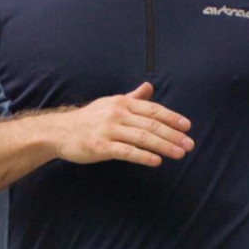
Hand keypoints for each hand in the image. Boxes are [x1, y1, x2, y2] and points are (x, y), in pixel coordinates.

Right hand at [52, 81, 193, 167]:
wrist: (59, 131)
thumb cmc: (88, 119)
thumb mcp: (111, 104)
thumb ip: (132, 98)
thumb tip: (149, 87)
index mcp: (122, 103)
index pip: (153, 109)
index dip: (172, 118)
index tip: (187, 126)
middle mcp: (117, 114)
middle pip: (151, 124)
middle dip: (173, 135)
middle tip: (190, 144)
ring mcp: (109, 130)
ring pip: (142, 138)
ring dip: (164, 146)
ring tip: (180, 153)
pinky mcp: (100, 147)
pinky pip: (126, 151)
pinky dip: (143, 156)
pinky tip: (157, 161)